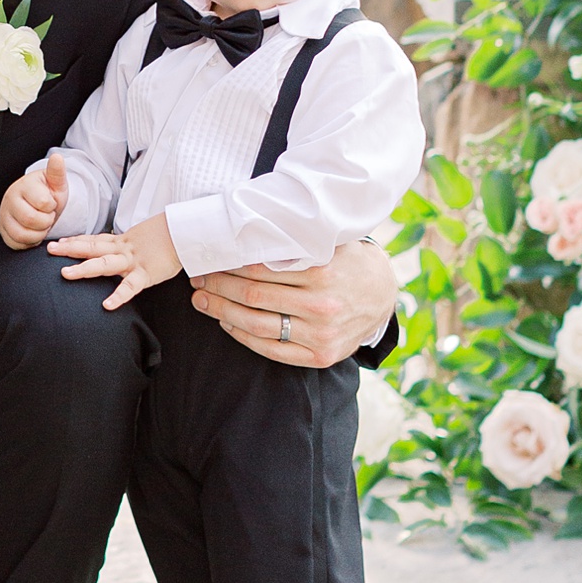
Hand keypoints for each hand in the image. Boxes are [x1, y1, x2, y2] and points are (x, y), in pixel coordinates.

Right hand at [0, 149, 68, 248]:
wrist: (37, 205)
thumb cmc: (47, 193)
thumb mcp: (56, 183)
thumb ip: (57, 172)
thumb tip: (57, 157)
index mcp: (24, 185)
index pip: (42, 202)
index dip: (51, 207)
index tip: (51, 203)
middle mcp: (9, 199)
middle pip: (30, 219)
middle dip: (46, 222)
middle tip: (47, 216)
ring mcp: (3, 215)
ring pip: (21, 234)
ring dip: (38, 234)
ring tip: (41, 225)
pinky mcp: (2, 230)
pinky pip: (15, 243)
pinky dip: (28, 242)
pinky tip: (33, 232)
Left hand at [50, 209, 180, 309]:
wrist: (187, 232)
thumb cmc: (168, 236)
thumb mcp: (143, 239)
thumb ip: (129, 246)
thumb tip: (120, 250)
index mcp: (123, 241)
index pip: (95, 240)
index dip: (76, 240)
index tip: (59, 242)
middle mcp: (123, 249)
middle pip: (92, 247)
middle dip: (70, 249)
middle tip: (49, 250)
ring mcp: (133, 261)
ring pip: (104, 264)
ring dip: (84, 268)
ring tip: (65, 274)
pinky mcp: (147, 273)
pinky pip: (130, 286)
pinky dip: (119, 295)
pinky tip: (107, 305)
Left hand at [189, 238, 396, 366]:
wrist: (384, 295)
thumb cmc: (346, 262)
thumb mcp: (327, 244)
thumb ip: (293, 241)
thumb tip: (245, 226)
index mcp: (321, 272)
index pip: (259, 269)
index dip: (227, 265)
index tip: (207, 260)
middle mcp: (321, 305)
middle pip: (253, 297)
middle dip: (218, 287)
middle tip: (197, 279)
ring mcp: (321, 334)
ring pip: (257, 325)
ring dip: (222, 313)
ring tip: (202, 302)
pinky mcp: (320, 356)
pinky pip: (272, 350)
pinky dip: (243, 336)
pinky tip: (227, 324)